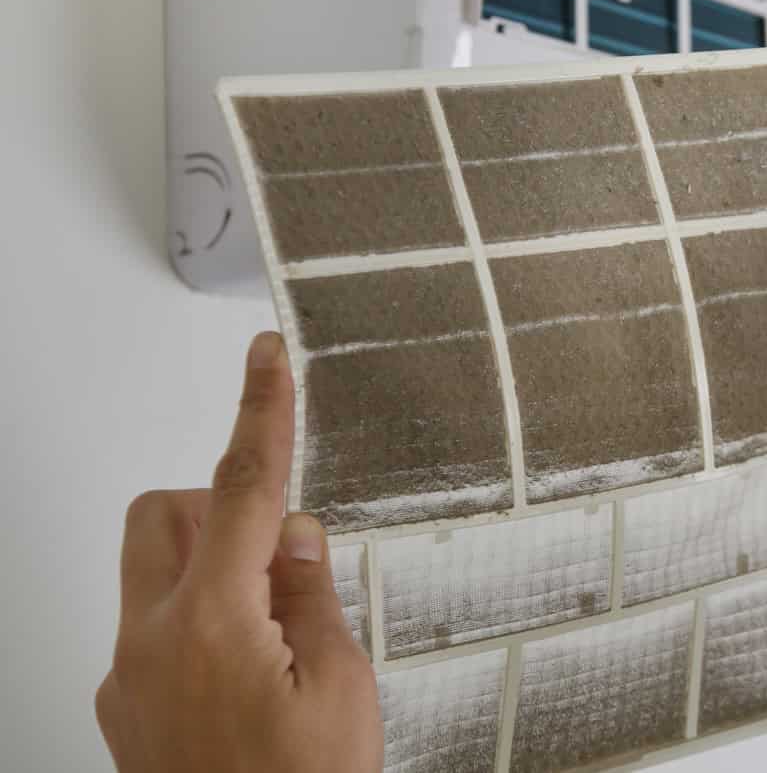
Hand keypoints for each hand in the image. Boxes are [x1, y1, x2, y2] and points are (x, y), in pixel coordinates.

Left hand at [95, 332, 381, 772]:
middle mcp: (149, 644)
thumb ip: (311, 595)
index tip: (265, 356)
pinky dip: (204, 621)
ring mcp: (127, 680)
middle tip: (285, 546)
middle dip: (221, 505)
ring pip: (151, 570)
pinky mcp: (125, 710)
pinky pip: (154, 626)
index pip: (242, 488)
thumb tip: (296, 537)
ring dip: (211, 565)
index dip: (260, 411)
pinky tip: (256, 677)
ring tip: (279, 628)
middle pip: (162, 514)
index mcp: (211, 626)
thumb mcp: (341, 689)